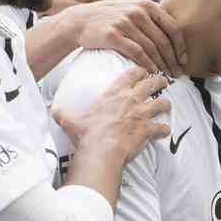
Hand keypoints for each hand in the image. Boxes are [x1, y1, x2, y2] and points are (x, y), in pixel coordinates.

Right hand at [53, 67, 171, 162]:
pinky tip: (164, 132)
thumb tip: (54, 110)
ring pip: (162, 103)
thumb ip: (63, 113)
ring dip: (165, 105)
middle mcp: (132, 99)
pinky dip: (164, 130)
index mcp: (115, 93)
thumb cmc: (87, 133)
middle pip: (153, 83)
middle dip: (160, 82)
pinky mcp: (149, 130)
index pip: (131, 74)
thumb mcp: (71, 120)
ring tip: (167, 106)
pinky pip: (162, 128)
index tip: (143, 72)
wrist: (100, 149)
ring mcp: (143, 114)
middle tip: (163, 82)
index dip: (139, 71)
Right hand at [62, 0, 188, 75]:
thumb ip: (148, 12)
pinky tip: (152, 73)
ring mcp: (125, 22)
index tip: (184, 60)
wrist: (79, 21)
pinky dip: (147, 65)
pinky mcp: (114, 35)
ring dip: (162, 65)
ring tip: (166, 77)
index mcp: (146, 4)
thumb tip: (170, 26)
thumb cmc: (107, 16)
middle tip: (177, 74)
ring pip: (152, 48)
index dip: (180, 46)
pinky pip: (137, 53)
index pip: (172, 27)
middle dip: (173, 60)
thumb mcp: (129, 5)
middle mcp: (137, 11)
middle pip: (163, 41)